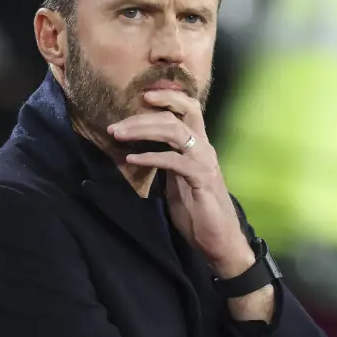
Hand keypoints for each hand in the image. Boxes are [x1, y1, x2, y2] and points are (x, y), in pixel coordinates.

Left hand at [108, 91, 253, 277]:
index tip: (142, 95)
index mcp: (199, 147)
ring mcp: (204, 162)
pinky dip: (150, 157)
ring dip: (143, 130)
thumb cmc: (198, 213)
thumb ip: (167, 162)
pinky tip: (132, 159)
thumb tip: (142, 151)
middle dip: (144, 115)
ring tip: (118, 135)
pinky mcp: (201, 179)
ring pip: (175, 131)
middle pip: (178, 115)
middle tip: (116, 124)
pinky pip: (173, 161)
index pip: (188, 110)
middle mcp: (204, 149)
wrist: (220, 240)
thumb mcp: (178, 182)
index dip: (168, 97)